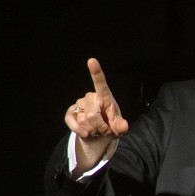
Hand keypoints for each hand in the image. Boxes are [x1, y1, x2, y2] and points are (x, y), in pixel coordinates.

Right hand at [65, 58, 129, 172]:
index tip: (92, 61)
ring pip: (84, 121)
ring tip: (97, 130)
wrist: (99, 135)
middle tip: (105, 131)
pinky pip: (72, 122)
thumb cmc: (111, 126)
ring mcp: (79, 104)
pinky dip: (79, 130)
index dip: (96, 72)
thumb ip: (122, 126)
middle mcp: (91, 97)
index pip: (100, 83)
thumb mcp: (119, 127)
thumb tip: (123, 127)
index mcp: (105, 96)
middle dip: (100, 127)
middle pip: (92, 114)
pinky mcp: (70, 112)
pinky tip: (85, 133)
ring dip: (92, 130)